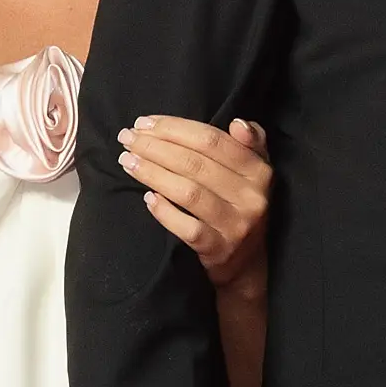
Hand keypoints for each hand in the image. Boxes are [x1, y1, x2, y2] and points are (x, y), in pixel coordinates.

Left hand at [122, 116, 272, 291]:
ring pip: (189, 192)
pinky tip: (147, 198)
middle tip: (127, 139)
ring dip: (153, 174)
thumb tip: (238, 123)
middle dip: (155, 147)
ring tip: (127, 162)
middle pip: (195, 164)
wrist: (247, 264)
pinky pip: (188, 228)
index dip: (174, 129)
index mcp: (259, 171)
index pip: (212, 140)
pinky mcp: (219, 249)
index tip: (143, 122)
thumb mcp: (253, 173)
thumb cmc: (240, 207)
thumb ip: (250, 143)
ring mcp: (236, 225)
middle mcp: (252, 197)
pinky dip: (165, 212)